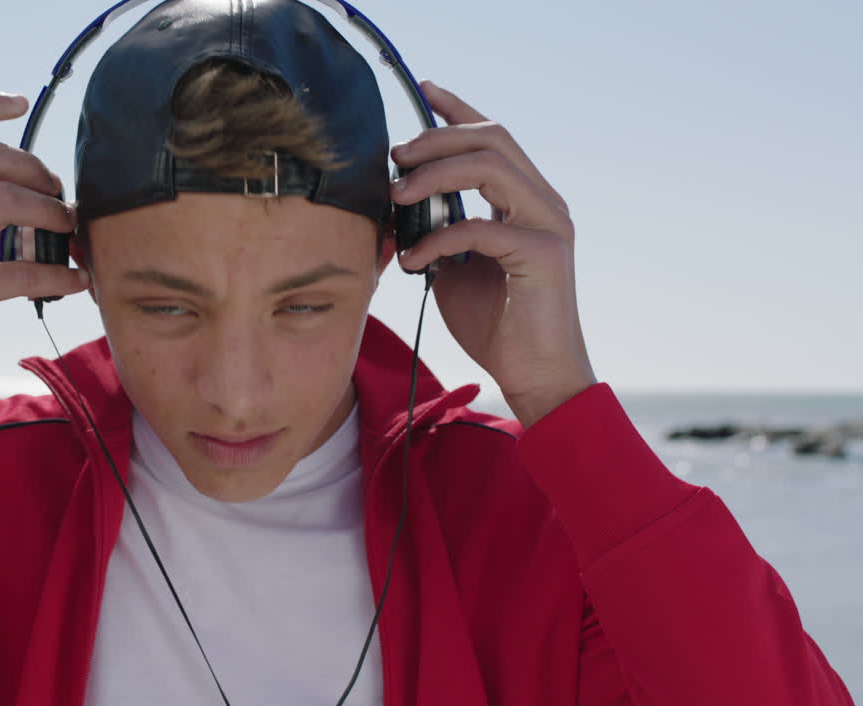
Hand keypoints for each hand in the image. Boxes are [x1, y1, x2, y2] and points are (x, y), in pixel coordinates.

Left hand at [389, 80, 595, 428]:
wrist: (535, 376)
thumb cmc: (496, 325)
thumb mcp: (454, 270)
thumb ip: (437, 232)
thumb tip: (397, 209)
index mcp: (525, 201)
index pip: (494, 137)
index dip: (458, 109)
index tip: (422, 91)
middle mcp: (544, 203)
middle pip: (493, 139)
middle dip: (436, 138)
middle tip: (395, 157)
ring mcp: (549, 224)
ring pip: (491, 167)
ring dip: (435, 174)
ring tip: (397, 196)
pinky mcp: (543, 254)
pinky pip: (480, 228)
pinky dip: (438, 238)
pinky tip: (413, 260)